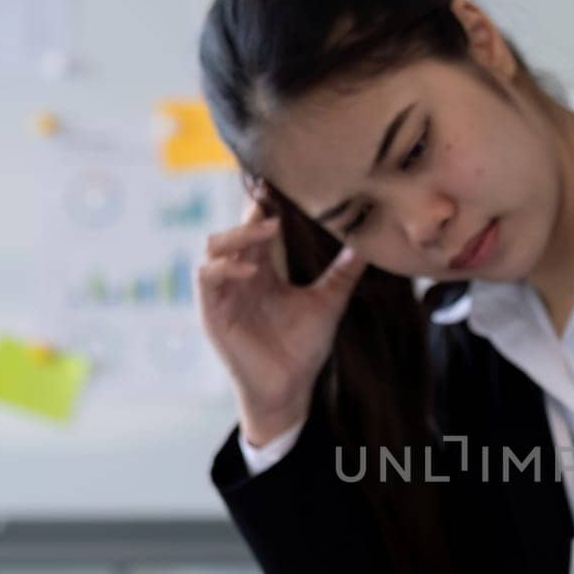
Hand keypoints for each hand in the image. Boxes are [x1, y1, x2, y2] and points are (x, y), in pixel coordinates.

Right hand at [195, 199, 366, 443]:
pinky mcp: (212, 313)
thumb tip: (367, 246)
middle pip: (233, 231)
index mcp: (263, 270)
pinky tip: (251, 266)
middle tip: (275, 202)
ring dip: (238, 235)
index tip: (279, 185)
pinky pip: (206, 278)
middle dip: (251, 214)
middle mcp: (239, 277)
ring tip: (268, 229)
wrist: (289, 389)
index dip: (262, 205)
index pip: (256, 228)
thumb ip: (342, 274)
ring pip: (214, 248)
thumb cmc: (303, 349)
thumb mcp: (328, 303)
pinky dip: (225, 268)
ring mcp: (223, 294)